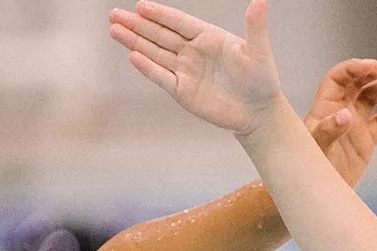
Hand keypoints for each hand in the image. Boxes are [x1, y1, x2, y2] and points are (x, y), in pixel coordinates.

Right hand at [109, 0, 282, 135]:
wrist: (259, 112)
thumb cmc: (262, 79)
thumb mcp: (259, 51)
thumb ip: (255, 25)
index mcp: (208, 37)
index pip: (180, 22)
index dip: (161, 14)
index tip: (141, 5)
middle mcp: (193, 51)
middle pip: (160, 35)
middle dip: (137, 24)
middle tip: (115, 13)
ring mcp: (185, 70)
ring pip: (156, 53)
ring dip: (135, 42)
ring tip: (114, 29)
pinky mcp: (182, 90)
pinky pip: (162, 77)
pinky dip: (148, 68)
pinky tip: (133, 56)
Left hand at [302, 59, 376, 186]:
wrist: (319, 190)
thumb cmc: (309, 166)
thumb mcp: (316, 147)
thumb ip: (329, 130)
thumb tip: (347, 114)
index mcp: (325, 106)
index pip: (340, 78)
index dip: (355, 68)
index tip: (373, 67)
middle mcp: (341, 110)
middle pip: (358, 83)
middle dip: (372, 73)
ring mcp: (355, 124)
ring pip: (373, 98)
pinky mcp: (367, 140)